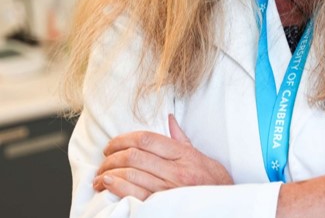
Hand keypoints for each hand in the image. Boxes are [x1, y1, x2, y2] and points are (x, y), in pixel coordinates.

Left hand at [93, 114, 232, 200]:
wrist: (222, 204)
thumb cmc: (212, 180)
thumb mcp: (199, 155)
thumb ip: (181, 138)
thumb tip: (169, 119)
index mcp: (183, 153)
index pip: (148, 139)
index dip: (125, 139)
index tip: (113, 143)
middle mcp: (175, 170)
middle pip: (135, 156)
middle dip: (113, 156)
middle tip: (103, 158)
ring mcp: (168, 189)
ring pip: (132, 175)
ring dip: (110, 174)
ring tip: (99, 175)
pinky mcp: (162, 205)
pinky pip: (134, 195)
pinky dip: (117, 188)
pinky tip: (108, 185)